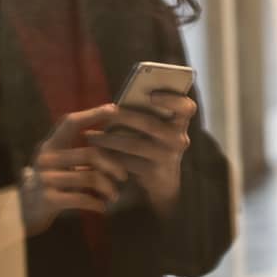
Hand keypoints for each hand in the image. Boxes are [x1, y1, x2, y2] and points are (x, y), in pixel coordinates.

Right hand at [20, 103, 128, 235]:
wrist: (24, 211)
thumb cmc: (51, 182)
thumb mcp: (61, 162)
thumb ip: (81, 151)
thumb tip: (117, 137)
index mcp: (51, 145)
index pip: (71, 122)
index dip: (93, 113)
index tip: (114, 109)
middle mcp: (46, 158)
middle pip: (90, 154)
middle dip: (113, 165)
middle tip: (124, 176)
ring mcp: (46, 179)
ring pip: (90, 177)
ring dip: (108, 188)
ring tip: (115, 195)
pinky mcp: (48, 199)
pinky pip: (82, 198)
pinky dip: (96, 203)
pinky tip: (103, 207)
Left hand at [85, 90, 196, 218]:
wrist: (162, 181)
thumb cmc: (154, 144)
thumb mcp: (158, 128)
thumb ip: (148, 114)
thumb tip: (118, 103)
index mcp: (181, 123)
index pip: (187, 108)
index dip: (171, 99)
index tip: (151, 95)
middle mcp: (179, 139)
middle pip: (151, 124)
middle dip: (125, 117)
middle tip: (105, 112)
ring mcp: (168, 157)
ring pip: (134, 145)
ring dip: (109, 139)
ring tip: (89, 135)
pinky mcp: (154, 173)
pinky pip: (127, 163)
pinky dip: (109, 157)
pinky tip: (96, 153)